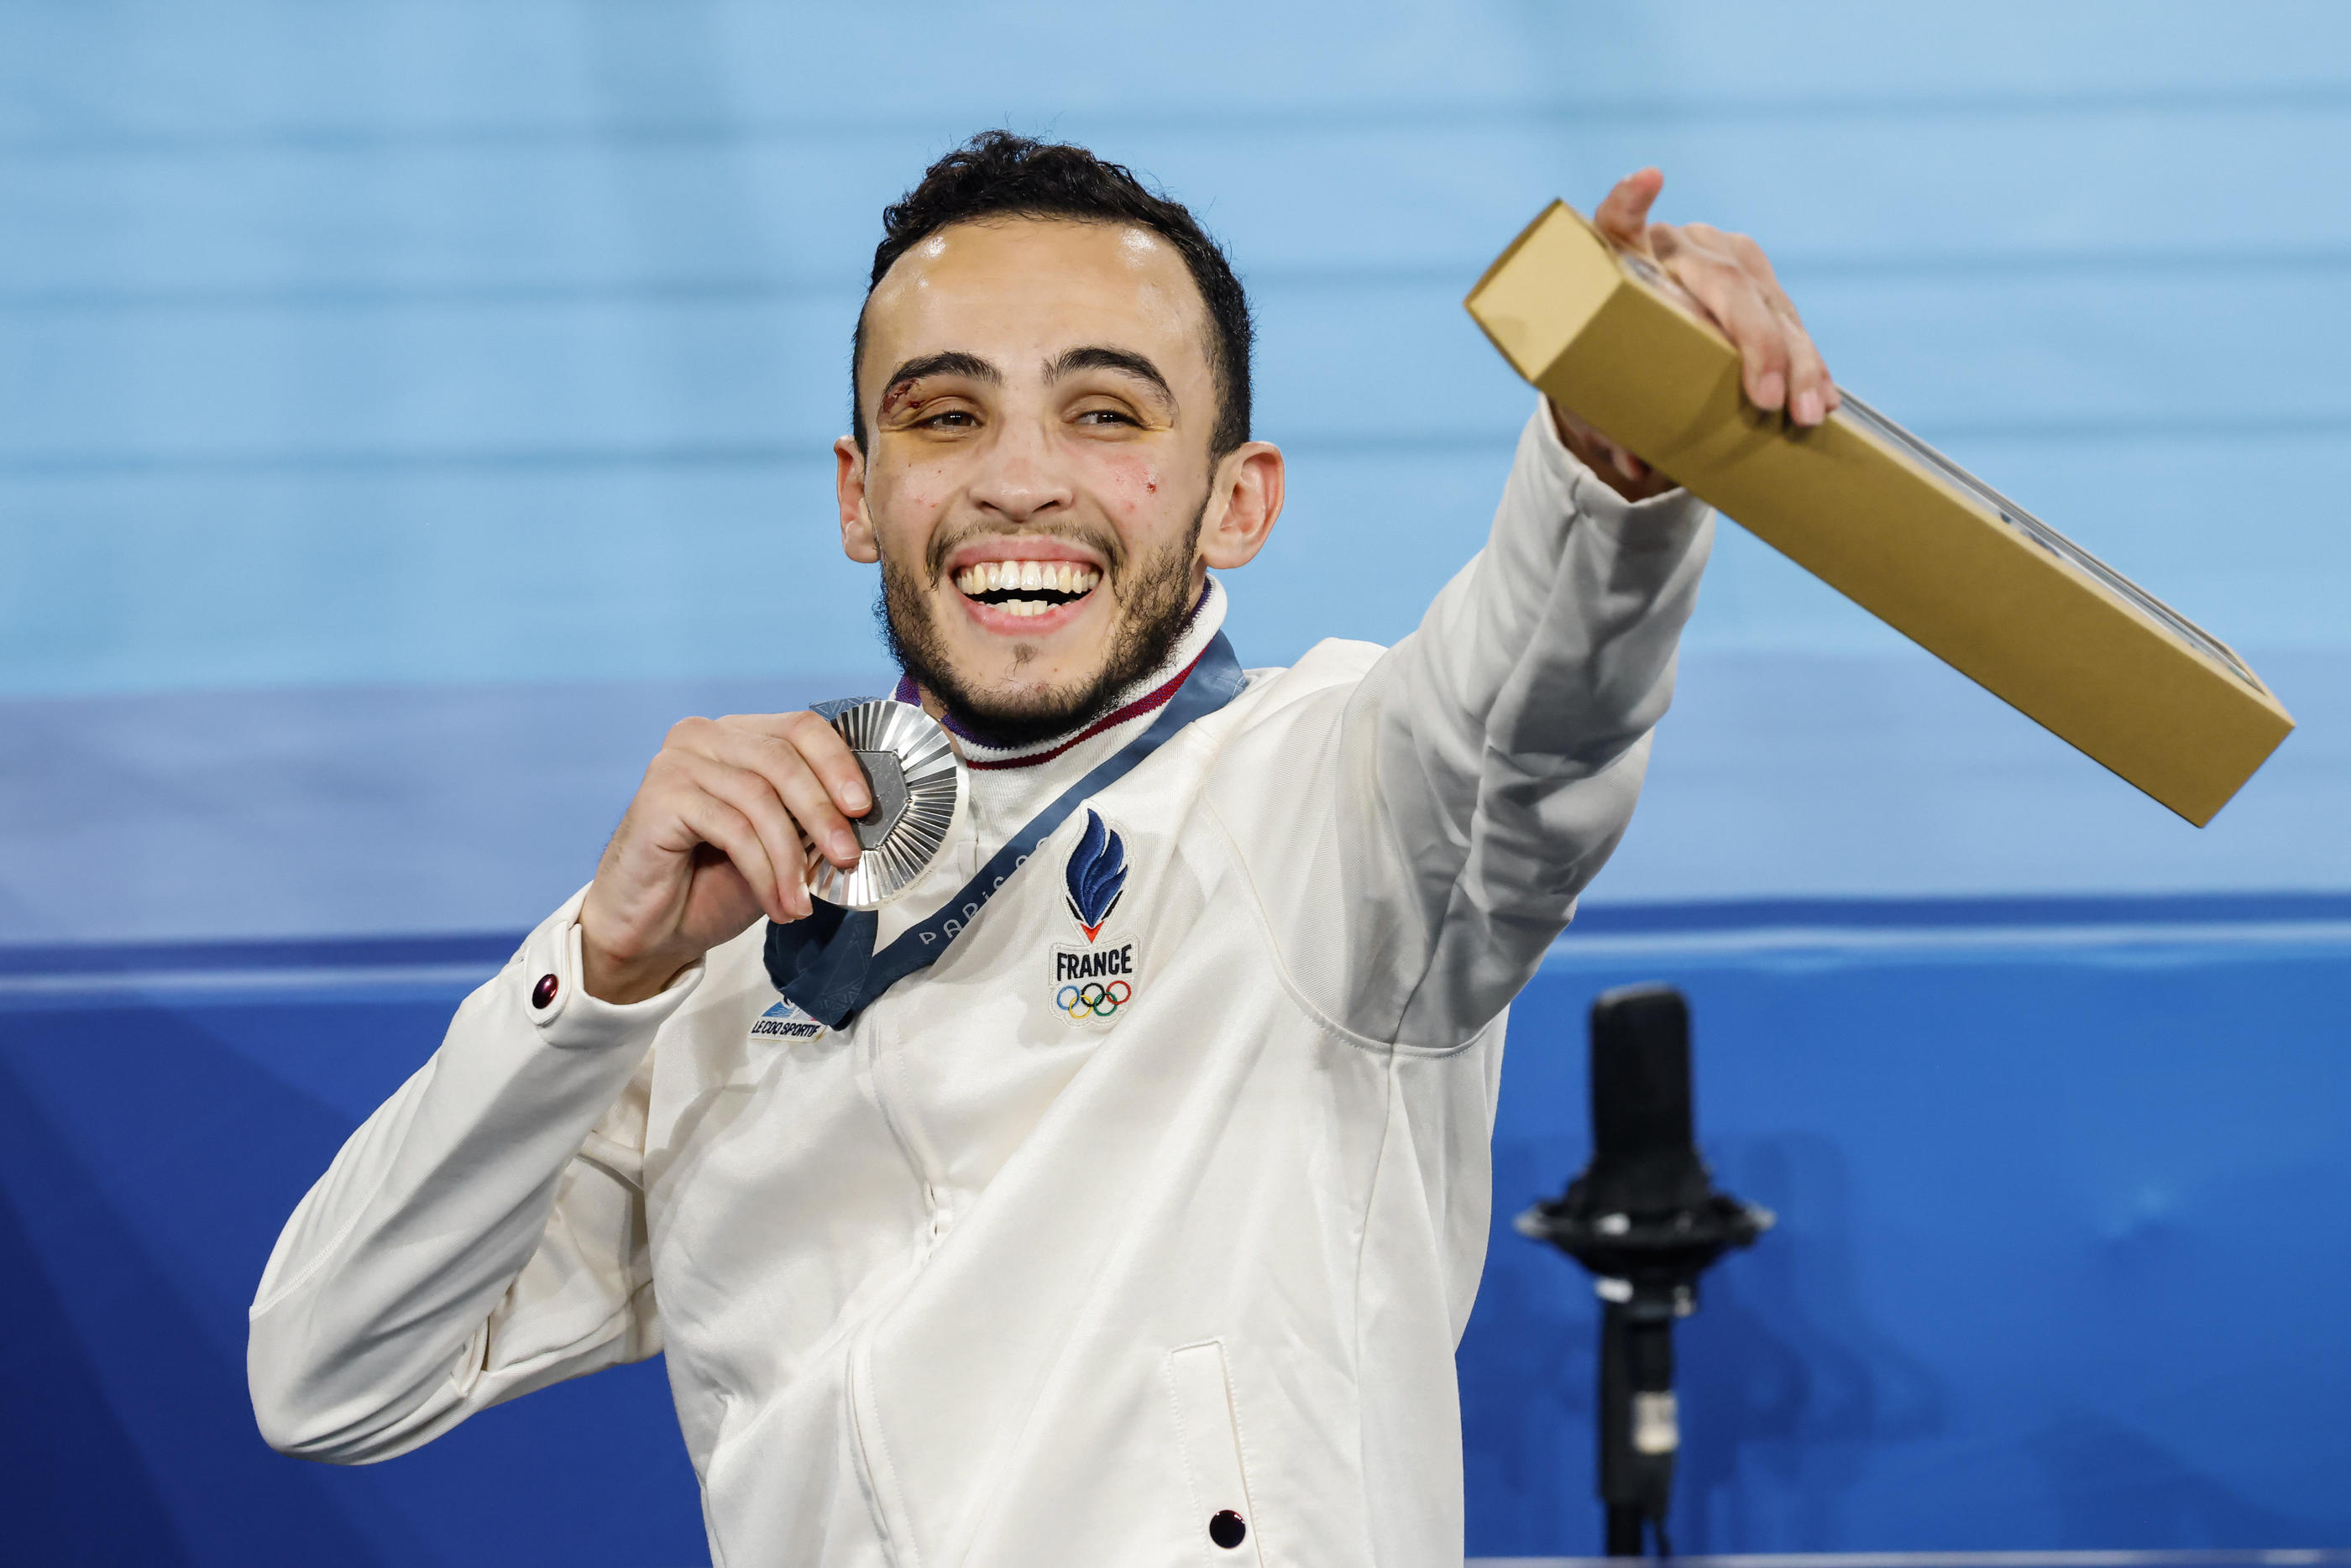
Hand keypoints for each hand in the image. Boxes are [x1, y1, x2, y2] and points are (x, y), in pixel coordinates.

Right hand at [577, 712, 873, 1002]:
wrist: (651, 929)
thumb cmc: (713, 883)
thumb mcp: (778, 844)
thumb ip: (808, 819)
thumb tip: (862, 817)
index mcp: (737, 736)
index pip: (800, 728)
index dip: (838, 764)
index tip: (864, 808)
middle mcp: (704, 736)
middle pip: (783, 758)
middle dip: (822, 813)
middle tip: (846, 858)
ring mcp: (678, 761)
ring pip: (760, 797)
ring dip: (790, 857)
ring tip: (801, 900)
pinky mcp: (660, 794)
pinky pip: (732, 828)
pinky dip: (764, 871)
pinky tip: (777, 903)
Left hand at [1547, 167, 1838, 501]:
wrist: (1637, 356)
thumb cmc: (1605, 371)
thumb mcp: (1593, 396)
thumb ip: (1605, 425)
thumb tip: (1635, 464)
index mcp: (1622, 258)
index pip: (1618, 219)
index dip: (1629, 201)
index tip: (1646, 180)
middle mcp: (1678, 246)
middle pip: (1725, 282)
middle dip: (1758, 343)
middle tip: (1770, 401)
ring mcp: (1726, 260)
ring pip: (1771, 304)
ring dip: (1798, 362)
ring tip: (1809, 414)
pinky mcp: (1760, 284)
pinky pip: (1792, 322)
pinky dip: (1809, 365)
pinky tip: (1825, 397)